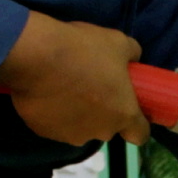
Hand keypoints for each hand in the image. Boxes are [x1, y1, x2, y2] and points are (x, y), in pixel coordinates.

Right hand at [0, 12, 148, 146]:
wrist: (37, 56)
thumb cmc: (84, 50)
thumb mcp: (118, 42)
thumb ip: (132, 55)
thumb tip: (132, 59)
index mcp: (124, 114)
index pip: (140, 135)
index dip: (137, 123)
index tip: (129, 108)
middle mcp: (99, 132)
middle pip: (107, 128)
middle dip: (103, 112)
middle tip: (91, 85)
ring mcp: (69, 135)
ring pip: (79, 128)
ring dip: (77, 113)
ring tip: (64, 87)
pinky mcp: (43, 131)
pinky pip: (53, 124)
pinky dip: (52, 112)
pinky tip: (45, 92)